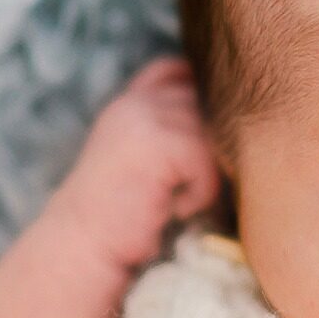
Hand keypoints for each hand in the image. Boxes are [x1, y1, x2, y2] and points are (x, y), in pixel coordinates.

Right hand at [44, 57, 224, 272]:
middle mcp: (135, 103)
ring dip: (206, 174)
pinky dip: (202, 191)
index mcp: (130, 103)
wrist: (83, 247)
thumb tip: (235, 120)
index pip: (176, 70)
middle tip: (190, 187)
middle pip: (207, 103)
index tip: (195, 147)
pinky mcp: (156, 142)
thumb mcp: (144, 162)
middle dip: (211, 145)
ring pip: (213, 133)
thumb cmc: (125, 216)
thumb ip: (174, 132)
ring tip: (179, 199)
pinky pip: (207, 159)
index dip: (199, 98)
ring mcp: (143, 118)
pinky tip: (175, 208)